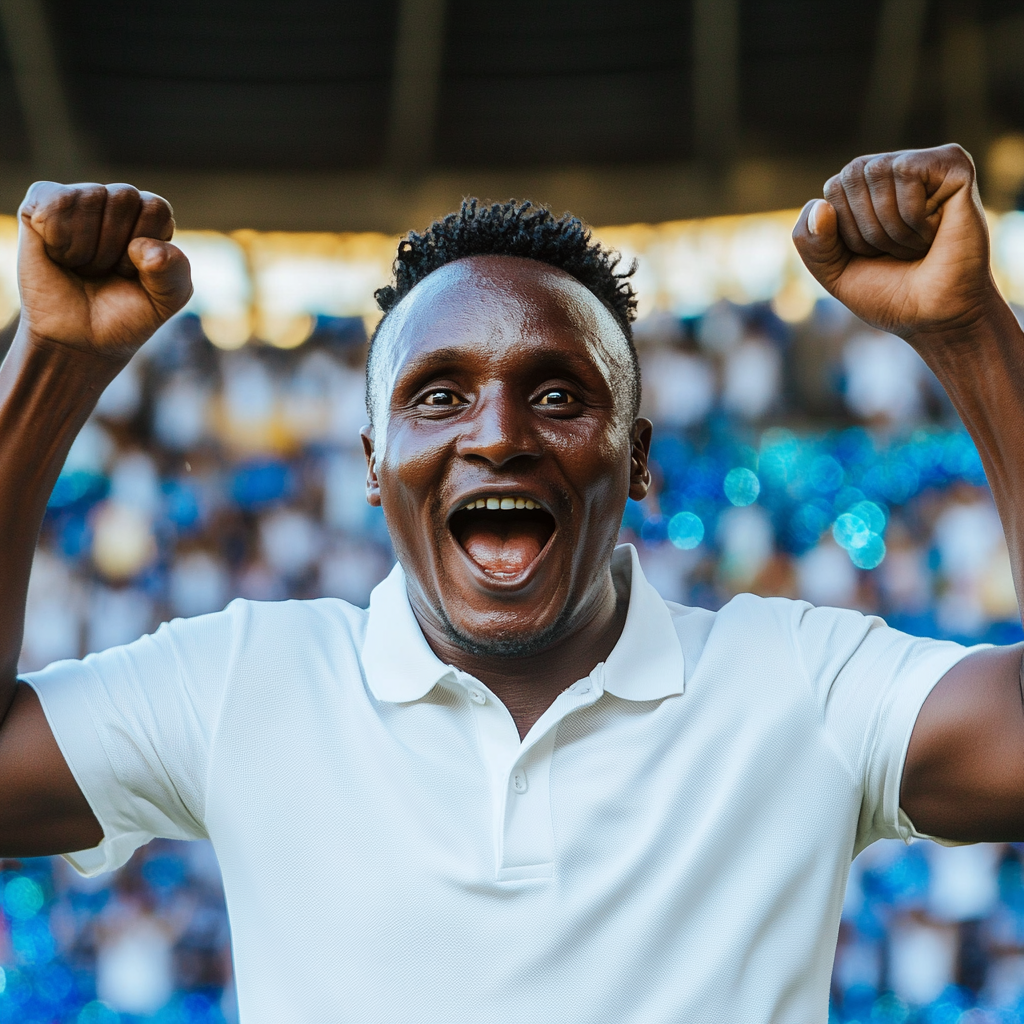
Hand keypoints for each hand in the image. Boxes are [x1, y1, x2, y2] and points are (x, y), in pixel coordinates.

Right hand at [17, 182, 191, 362]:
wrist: (80, 340)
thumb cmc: (125, 315)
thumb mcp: (165, 300)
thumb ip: (174, 271)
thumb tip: (144, 247)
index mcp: (150, 218)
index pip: (156, 207)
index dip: (145, 248)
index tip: (133, 273)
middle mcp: (115, 201)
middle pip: (124, 197)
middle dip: (116, 248)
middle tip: (105, 272)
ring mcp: (78, 200)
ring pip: (90, 197)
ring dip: (88, 248)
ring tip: (83, 266)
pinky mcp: (40, 204)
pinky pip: (55, 202)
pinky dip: (59, 239)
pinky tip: (59, 255)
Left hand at [793, 144, 999, 339]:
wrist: (937, 316)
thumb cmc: (890, 294)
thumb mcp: (833, 272)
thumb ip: (810, 242)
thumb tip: (820, 205)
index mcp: (860, 190)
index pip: (830, 191)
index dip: (845, 234)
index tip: (872, 255)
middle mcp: (890, 169)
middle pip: (848, 178)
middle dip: (866, 230)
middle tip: (898, 251)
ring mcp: (923, 164)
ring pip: (878, 173)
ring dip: (893, 227)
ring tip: (919, 243)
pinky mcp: (953, 162)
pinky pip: (908, 173)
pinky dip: (915, 215)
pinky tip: (937, 229)